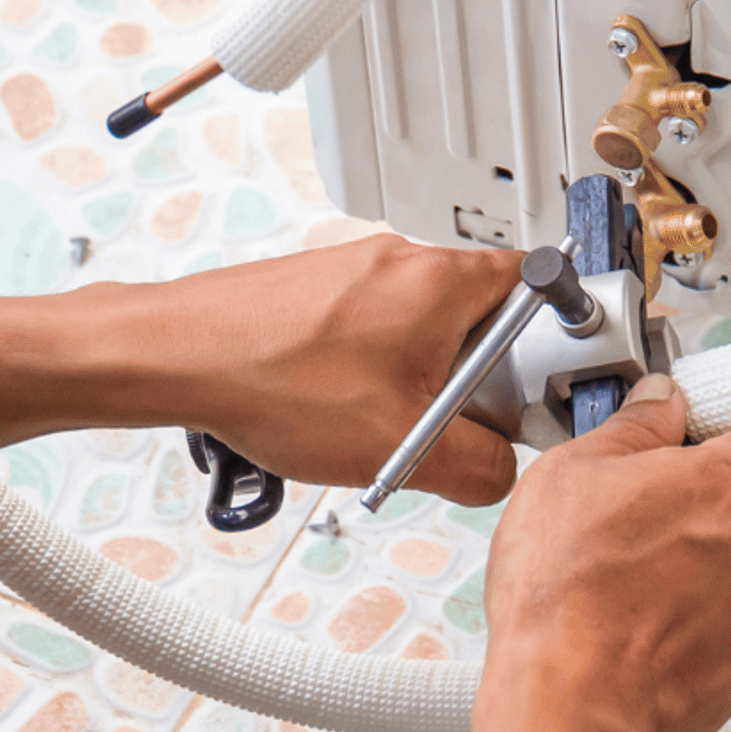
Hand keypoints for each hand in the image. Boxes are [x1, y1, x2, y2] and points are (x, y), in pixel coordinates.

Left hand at [155, 234, 523, 505]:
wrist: (174, 356)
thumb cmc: (271, 379)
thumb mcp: (401, 448)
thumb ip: (478, 468)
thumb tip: (500, 472)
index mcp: (440, 280)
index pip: (538, 282)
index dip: (555, 336)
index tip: (552, 379)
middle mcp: (399, 259)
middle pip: (478, 315)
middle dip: (474, 378)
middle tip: (450, 424)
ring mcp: (352, 269)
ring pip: (420, 329)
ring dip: (415, 382)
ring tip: (376, 427)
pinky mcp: (315, 290)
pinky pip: (370, 332)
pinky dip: (367, 375)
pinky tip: (333, 413)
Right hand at [479, 374, 730, 731]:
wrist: (568, 706)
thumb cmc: (563, 593)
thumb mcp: (570, 474)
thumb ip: (631, 428)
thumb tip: (659, 401)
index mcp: (724, 486)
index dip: (715, 447)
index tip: (681, 457)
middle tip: (668, 517)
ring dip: (719, 572)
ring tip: (646, 584)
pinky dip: (707, 631)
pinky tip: (650, 633)